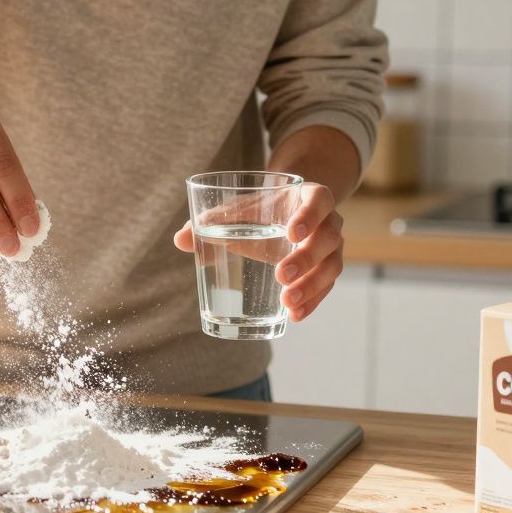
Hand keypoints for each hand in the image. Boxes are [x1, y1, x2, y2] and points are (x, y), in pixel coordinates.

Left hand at [173, 182, 343, 321]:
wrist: (286, 212)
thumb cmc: (261, 209)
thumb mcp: (240, 209)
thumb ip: (212, 220)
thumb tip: (179, 239)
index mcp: (310, 196)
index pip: (319, 200)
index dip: (309, 216)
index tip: (290, 234)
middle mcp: (329, 221)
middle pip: (328, 238)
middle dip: (306, 259)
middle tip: (281, 276)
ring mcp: (331, 247)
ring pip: (332, 267)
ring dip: (312, 286)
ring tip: (287, 303)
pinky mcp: (326, 270)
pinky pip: (325, 288)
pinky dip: (312, 302)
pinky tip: (295, 316)